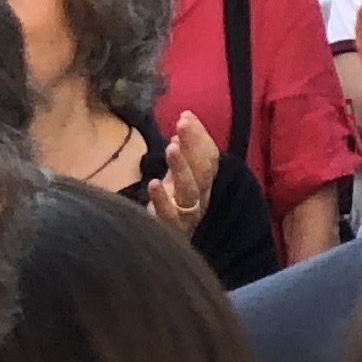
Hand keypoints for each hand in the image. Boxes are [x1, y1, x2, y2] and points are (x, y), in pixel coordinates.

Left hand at [152, 116, 216, 237]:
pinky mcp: (172, 229)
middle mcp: (200, 197)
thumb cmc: (173, 204)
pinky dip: (162, 200)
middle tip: (181, 124)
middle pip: (202, 171)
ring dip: (181, 168)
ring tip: (171, 148)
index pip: (208, 157)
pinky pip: (169, 215)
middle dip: (193, 146)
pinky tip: (153, 183)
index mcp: (203, 183)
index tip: (186, 115)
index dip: (199, 137)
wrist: (167, 247)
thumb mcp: (179, 174)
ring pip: (190, 191)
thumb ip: (184, 149)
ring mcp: (187, 214)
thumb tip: (185, 120)